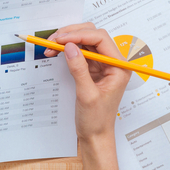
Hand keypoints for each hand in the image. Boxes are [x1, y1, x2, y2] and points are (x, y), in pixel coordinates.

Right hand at [47, 24, 130, 141]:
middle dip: (72, 34)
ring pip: (85, 41)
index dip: (80, 35)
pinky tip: (55, 52)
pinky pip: (80, 52)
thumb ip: (79, 69)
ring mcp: (102, 64)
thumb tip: (70, 47)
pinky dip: (67, 49)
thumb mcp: (87, 95)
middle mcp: (112, 62)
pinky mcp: (92, 68)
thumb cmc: (97, 120)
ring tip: (51, 46)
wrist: (95, 135)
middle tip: (54, 40)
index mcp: (118, 67)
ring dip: (67, 40)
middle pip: (93, 35)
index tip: (62, 39)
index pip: (100, 39)